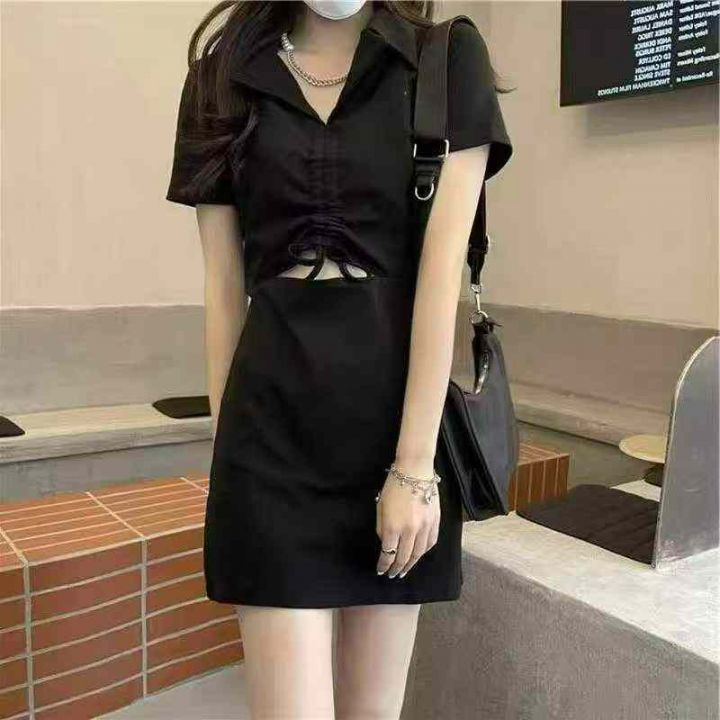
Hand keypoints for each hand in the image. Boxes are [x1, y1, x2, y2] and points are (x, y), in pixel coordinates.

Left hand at [375, 464, 439, 578]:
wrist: (415, 471)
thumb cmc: (394, 486)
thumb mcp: (381, 507)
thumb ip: (382, 528)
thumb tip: (386, 543)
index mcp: (393, 527)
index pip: (388, 554)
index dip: (383, 565)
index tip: (380, 570)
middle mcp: (410, 530)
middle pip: (403, 557)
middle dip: (397, 569)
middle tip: (393, 575)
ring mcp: (425, 527)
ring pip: (419, 553)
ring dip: (411, 564)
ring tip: (405, 570)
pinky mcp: (435, 522)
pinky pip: (430, 543)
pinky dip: (424, 552)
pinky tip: (419, 555)